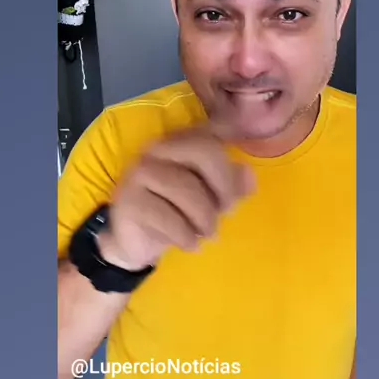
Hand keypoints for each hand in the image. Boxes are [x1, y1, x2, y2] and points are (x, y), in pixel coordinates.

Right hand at [97, 122, 255, 271]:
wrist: (135, 242)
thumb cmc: (177, 213)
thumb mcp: (211, 199)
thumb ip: (232, 186)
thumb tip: (249, 175)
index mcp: (180, 142)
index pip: (213, 134)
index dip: (229, 151)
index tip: (232, 183)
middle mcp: (158, 149)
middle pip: (204, 151)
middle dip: (224, 187)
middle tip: (225, 213)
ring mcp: (140, 173)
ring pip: (187, 188)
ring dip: (205, 219)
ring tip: (206, 233)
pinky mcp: (129, 202)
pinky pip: (168, 218)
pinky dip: (186, 236)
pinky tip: (190, 244)